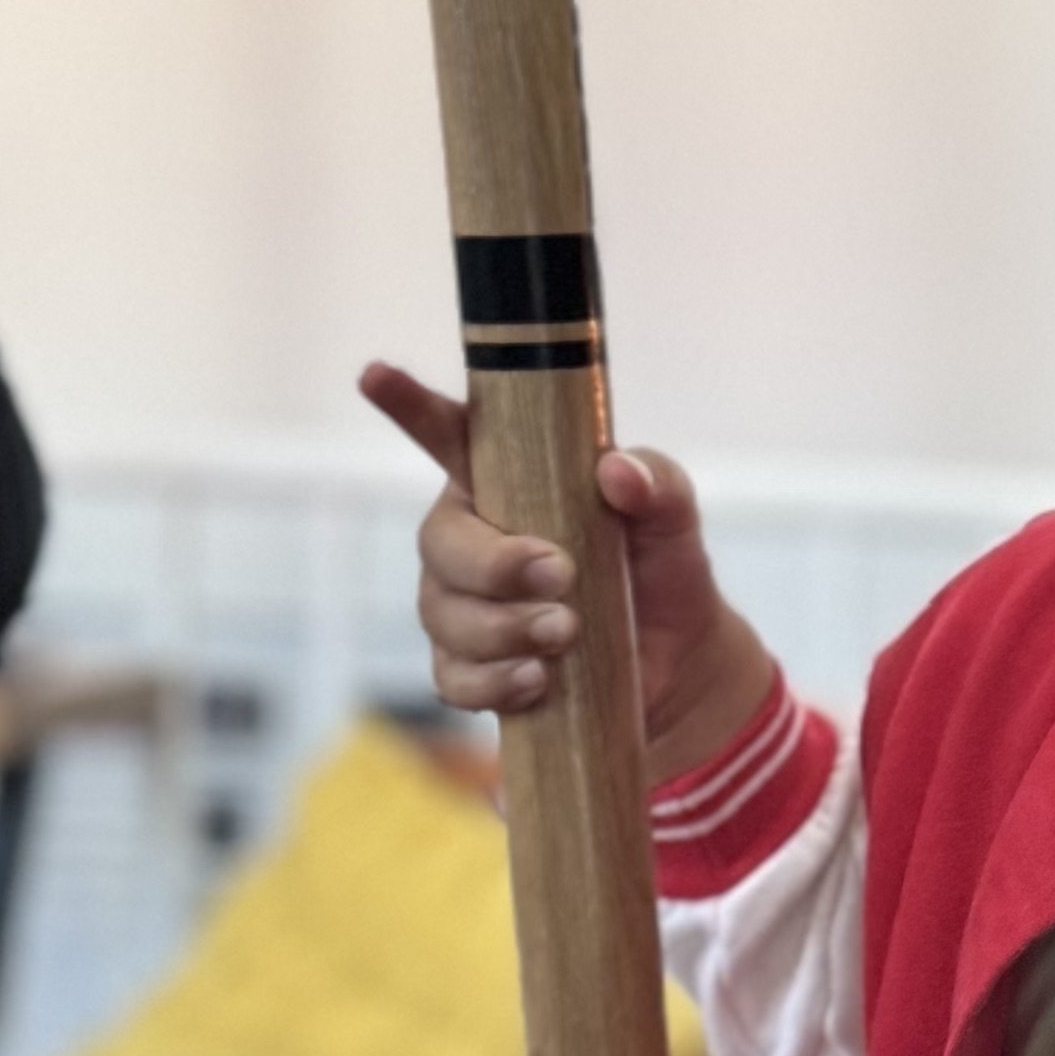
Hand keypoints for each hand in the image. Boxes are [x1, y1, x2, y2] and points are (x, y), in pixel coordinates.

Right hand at [357, 363, 776, 779]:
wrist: (679, 664)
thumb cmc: (660, 570)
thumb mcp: (672, 520)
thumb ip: (657, 486)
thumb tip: (617, 473)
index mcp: (504, 479)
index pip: (447, 434)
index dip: (409, 405)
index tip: (375, 373)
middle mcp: (468, 538)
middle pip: (439, 543)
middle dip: (494, 564)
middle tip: (562, 575)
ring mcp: (461, 606)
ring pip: (443, 615)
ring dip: (504, 627)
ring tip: (567, 632)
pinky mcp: (471, 667)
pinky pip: (453, 679)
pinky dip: (494, 682)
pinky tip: (539, 677)